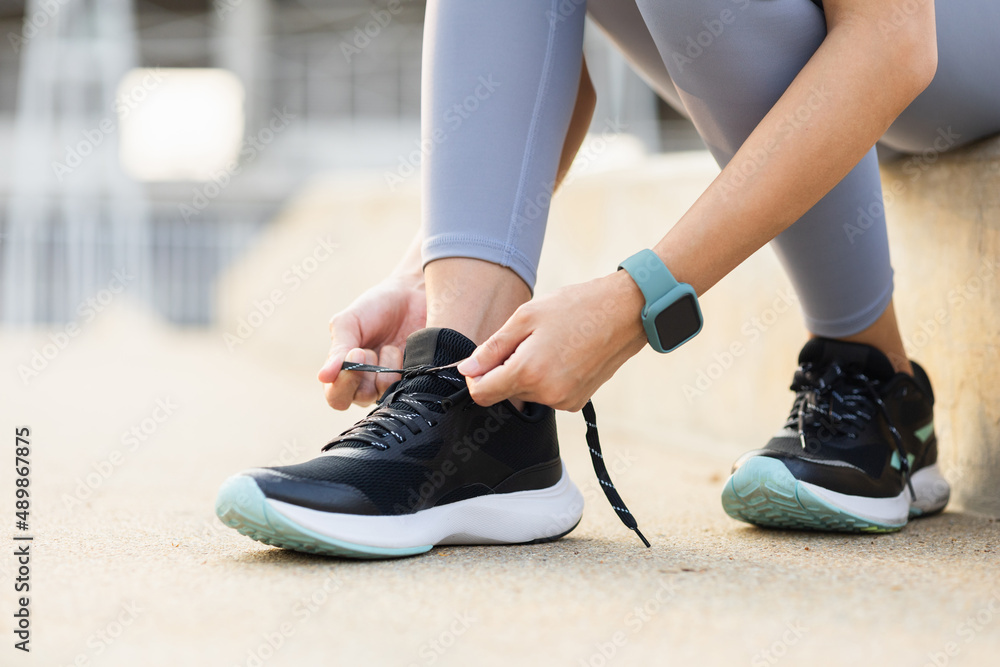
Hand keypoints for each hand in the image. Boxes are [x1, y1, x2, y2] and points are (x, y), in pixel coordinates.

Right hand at [317, 273, 426, 408]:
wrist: (411, 294)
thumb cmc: (374, 309)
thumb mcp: (348, 323)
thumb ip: (337, 350)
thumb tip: (323, 377)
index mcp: (344, 373)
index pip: (336, 397)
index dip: (342, 383)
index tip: (355, 354)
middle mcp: (366, 384)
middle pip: (360, 398)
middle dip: (365, 371)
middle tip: (370, 349)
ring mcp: (391, 385)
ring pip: (384, 391)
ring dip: (386, 366)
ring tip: (389, 346)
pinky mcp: (414, 380)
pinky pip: (407, 385)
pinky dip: (403, 365)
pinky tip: (404, 349)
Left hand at [457, 271, 646, 410]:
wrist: (624, 313)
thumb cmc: (576, 308)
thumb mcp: (526, 317)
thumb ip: (493, 348)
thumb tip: (467, 369)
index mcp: (529, 371)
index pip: (483, 393)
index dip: (475, 378)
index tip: (481, 361)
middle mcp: (547, 393)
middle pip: (505, 392)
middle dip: (506, 369)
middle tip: (528, 340)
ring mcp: (564, 401)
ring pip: (527, 393)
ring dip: (528, 372)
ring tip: (551, 344)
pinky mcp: (577, 402)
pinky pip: (548, 394)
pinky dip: (547, 378)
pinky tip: (564, 355)